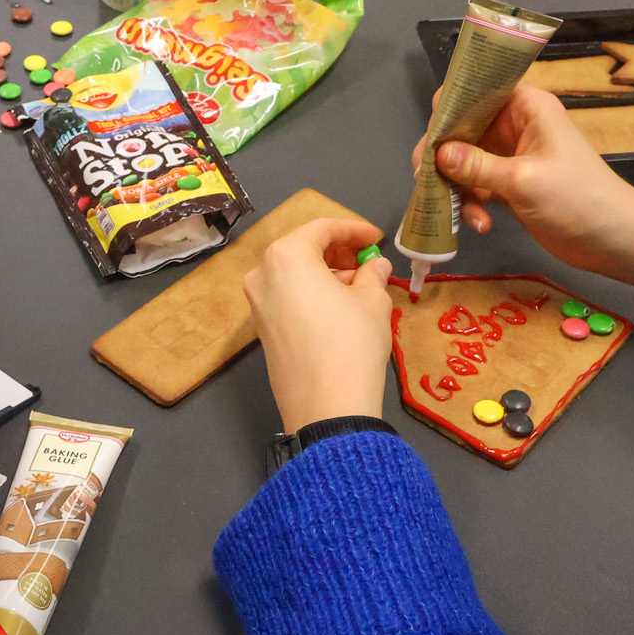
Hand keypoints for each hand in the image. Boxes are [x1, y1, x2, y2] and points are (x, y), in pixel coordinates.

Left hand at [243, 218, 395, 431]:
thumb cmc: (351, 342)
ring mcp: (257, 303)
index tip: (376, 239)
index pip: (322, 228)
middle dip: (338, 252)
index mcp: (286, 256)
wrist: (326, 406)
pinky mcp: (262, 330)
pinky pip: (287, 297)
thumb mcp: (373, 301)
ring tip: (360, 288)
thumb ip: (372, 274)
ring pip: (294, 274)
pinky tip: (339, 308)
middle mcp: (262, 274)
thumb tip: (375, 266)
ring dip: (326, 274)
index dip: (354, 230)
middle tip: (368, 263)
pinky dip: (312, 293)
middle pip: (303, 249)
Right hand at [413, 85, 633, 300]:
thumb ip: (477, 165)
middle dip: (442, 154)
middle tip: (428, 178)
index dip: (450, 104)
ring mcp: (509, 155)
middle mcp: (514, 125)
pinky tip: (479, 224)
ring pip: (462, 158)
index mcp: (525, 107)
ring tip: (460, 212)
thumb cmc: (579, 200)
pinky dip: (470, 202)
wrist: (614, 241)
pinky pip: (474, 184)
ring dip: (455, 185)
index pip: (477, 87)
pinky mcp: (508, 183)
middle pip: (461, 126)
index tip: (433, 134)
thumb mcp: (524, 181)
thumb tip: (436, 153)